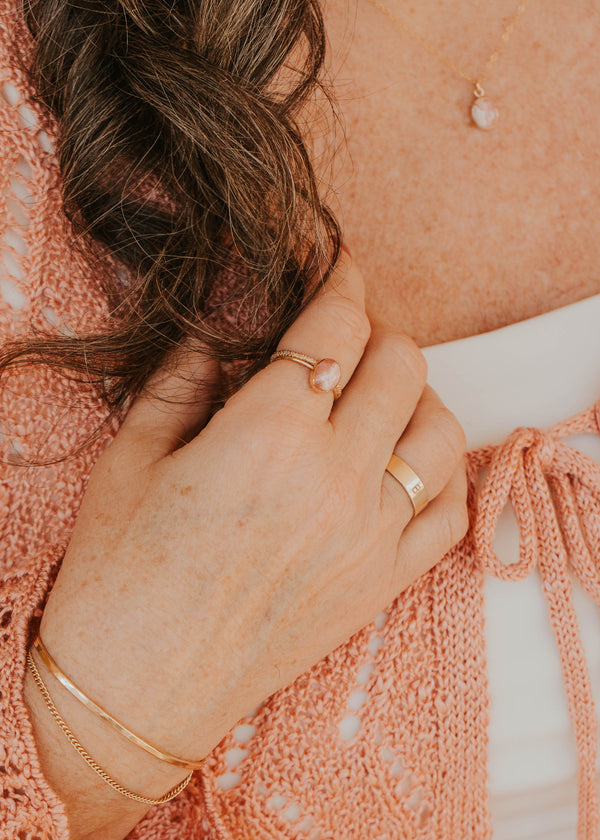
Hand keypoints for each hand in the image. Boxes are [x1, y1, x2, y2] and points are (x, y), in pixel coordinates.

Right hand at [39, 250, 467, 773]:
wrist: (138, 686)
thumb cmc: (120, 572)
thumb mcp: (134, 458)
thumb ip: (183, 382)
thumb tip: (215, 342)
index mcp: (269, 431)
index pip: (334, 326)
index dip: (341, 280)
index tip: (340, 266)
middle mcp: (336, 475)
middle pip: (400, 363)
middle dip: (376, 333)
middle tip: (345, 339)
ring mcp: (371, 532)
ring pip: (441, 429)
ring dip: (415, 398)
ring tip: (378, 401)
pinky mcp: (384, 581)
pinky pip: (451, 510)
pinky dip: (441, 473)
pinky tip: (407, 465)